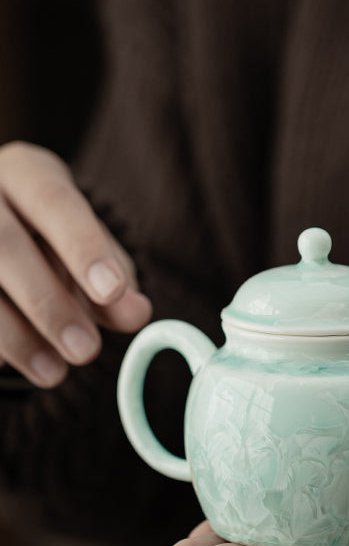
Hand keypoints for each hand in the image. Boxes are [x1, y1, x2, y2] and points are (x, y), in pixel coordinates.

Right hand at [0, 142, 151, 386]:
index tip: (112, 292)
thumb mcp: (91, 253)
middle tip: (87, 352)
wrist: (3, 238)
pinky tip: (21, 367)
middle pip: (4, 245)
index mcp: (26, 171)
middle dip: (49, 304)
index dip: (83, 247)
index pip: (54, 201)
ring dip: (17, 336)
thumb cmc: (55, 243)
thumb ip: (115, 283)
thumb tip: (138, 315)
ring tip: (57, 373)